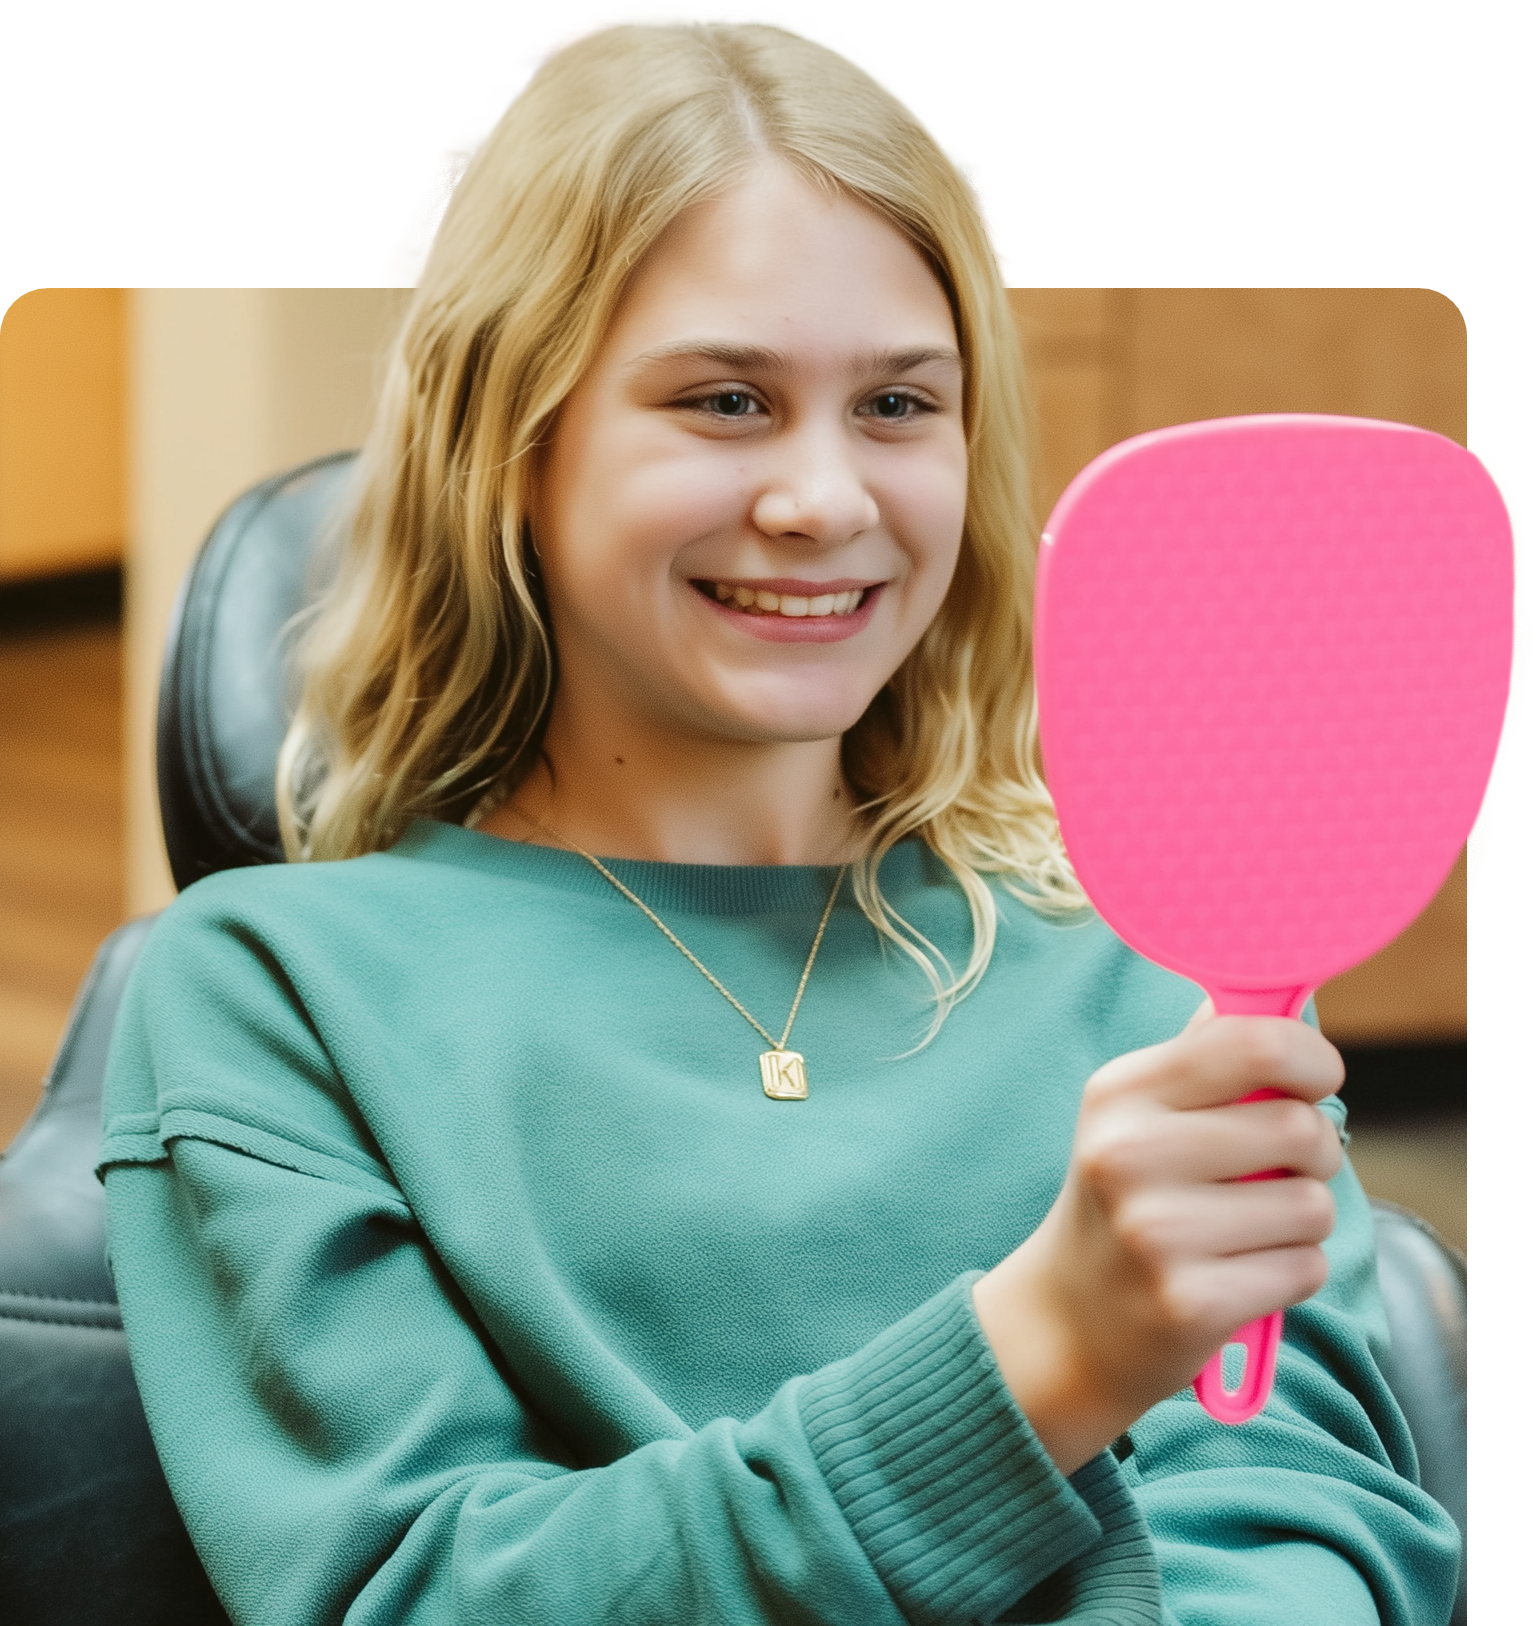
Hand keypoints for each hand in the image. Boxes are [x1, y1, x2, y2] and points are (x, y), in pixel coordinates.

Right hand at [972, 1001, 1344, 1473]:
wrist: (1071, 1319)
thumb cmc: (1128, 1199)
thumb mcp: (1136, 1114)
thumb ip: (1203, 1055)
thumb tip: (1272, 994)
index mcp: (1119, 1092)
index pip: (1253, 1043)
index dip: (1310, 1058)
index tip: (1315, 1079)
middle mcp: (1127, 1153)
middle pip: (1302, 1127)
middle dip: (1313, 1152)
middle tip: (1275, 1169)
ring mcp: (1156, 1232)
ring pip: (1313, 1205)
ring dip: (1301, 1221)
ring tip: (1245, 1228)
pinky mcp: (1190, 1302)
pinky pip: (1306, 1268)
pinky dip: (1290, 1273)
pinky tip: (1238, 1274)